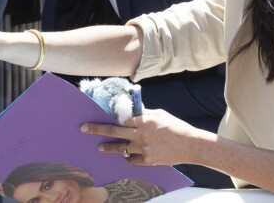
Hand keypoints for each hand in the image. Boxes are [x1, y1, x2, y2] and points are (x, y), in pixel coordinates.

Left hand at [80, 108, 204, 166]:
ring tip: (100, 147)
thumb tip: (131, 112)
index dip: (110, 117)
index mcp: (144, 120)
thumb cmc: (175, 126)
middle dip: (97, 129)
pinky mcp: (147, 161)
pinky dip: (127, 156)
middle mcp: (141, 134)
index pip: (121, 118)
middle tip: (83, 128)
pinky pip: (131, 159)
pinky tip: (125, 154)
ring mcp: (143, 149)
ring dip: (109, 147)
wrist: (190, 145)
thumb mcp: (159, 114)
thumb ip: (144, 113)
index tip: (97, 115)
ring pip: (120, 148)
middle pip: (114, 131)